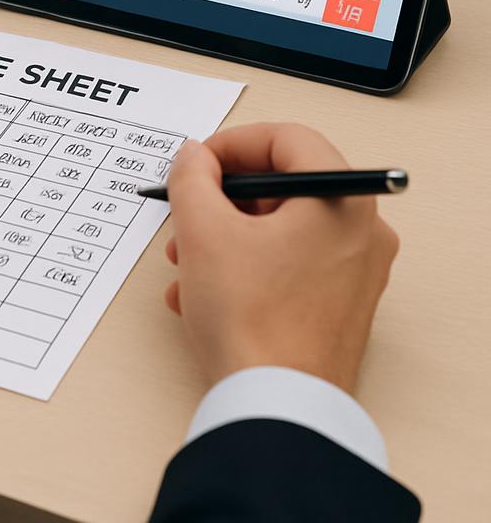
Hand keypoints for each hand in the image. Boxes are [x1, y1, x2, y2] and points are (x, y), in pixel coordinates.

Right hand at [163, 123, 399, 392]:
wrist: (274, 408)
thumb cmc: (251, 321)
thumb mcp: (203, 230)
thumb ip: (193, 177)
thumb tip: (194, 157)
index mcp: (341, 202)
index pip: (288, 139)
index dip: (232, 144)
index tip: (197, 164)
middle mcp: (361, 233)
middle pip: (283, 185)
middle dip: (222, 198)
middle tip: (188, 211)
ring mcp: (354, 273)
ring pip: (280, 228)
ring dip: (224, 234)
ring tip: (187, 262)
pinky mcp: (339, 306)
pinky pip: (288, 264)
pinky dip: (244, 266)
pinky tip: (203, 292)